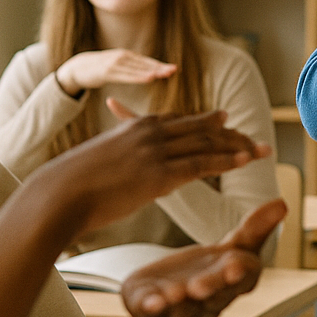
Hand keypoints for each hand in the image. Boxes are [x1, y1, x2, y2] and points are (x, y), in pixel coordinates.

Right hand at [33, 110, 270, 233]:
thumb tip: (124, 170)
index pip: (179, 122)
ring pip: (206, 144)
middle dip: (230, 134)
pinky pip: (201, 164)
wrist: (57, 194)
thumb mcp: (100, 164)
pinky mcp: (157, 173)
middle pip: (199, 129)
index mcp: (135, 127)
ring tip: (260, 150)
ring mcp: (154, 151)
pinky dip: (226, 161)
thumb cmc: (70, 186)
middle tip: (254, 138)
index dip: (206, 125)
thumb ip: (120, 160)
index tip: (226, 124)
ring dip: (236, 147)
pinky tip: (245, 161)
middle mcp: (148, 133)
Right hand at [56, 49, 176, 96]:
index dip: (160, 65)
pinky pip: (126, 75)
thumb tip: (146, 72)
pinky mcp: (107, 72)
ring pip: (137, 68)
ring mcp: (114, 63)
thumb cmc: (100, 68)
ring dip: (151, 71)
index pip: (147, 61)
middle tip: (175, 70)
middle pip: (145, 63)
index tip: (174, 69)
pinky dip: (138, 77)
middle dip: (160, 67)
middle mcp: (123, 57)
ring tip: (164, 74)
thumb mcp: (117, 67)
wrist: (77, 68)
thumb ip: (130, 68)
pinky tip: (149, 79)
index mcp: (127, 56)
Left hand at [120, 199, 285, 316]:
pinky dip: (152, 306)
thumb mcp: (230, 250)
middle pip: (215, 294)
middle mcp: (209, 298)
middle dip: (210, 288)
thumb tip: (284, 203)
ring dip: (180, 300)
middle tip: (202, 284)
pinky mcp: (152, 309)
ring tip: (176, 292)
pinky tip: (150, 300)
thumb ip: (254, 231)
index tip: (235, 265)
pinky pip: (153, 309)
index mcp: (231, 280)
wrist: (166, 304)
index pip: (244, 277)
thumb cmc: (203, 272)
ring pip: (184, 306)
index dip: (240, 272)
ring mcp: (180, 307)